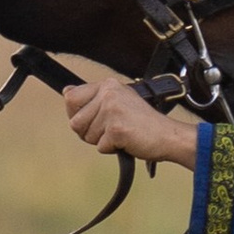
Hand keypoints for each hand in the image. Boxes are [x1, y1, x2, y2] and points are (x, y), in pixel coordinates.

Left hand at [63, 80, 200, 169]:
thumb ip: (92, 97)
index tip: (93, 119)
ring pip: (87, 136)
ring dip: (102, 141)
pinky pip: (100, 147)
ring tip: (122, 133)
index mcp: (108, 85)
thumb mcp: (118, 101)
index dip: (76, 114)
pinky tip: (127, 141)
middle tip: (110, 130)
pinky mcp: (116, 129)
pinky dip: (113, 149)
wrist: (167, 135)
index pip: (71, 98)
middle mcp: (108, 93)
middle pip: (75, 122)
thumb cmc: (143, 122)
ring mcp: (112, 110)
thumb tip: (66, 91)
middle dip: (89, 132)